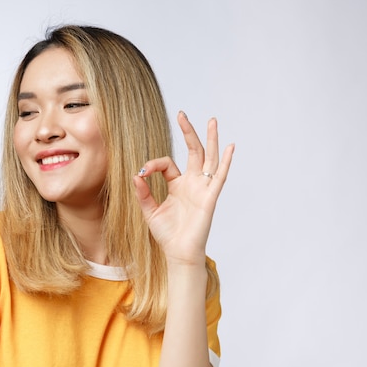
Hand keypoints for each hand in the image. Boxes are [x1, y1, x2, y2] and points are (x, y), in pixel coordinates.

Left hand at [132, 111, 233, 265]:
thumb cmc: (166, 234)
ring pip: (209, 158)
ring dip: (210, 139)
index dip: (153, 164)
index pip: (167, 163)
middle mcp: (192, 183)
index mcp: (177, 185)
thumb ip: (143, 193)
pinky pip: (219, 177)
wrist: (178, 252)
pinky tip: (229, 147)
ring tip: (212, 121)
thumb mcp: (149, 210)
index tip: (141, 172)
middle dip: (188, 132)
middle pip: (193, 151)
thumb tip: (136, 174)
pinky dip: (226, 162)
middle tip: (183, 114)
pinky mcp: (210, 197)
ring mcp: (202, 188)